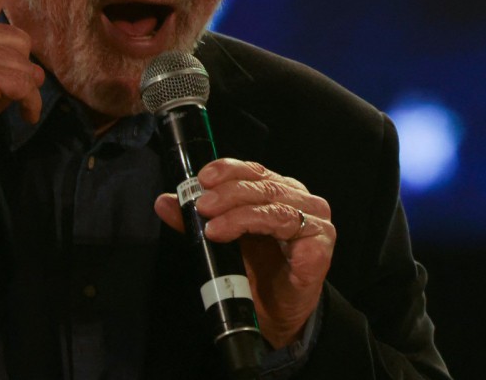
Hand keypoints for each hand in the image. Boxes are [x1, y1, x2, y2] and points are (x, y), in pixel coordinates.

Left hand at [153, 158, 333, 347]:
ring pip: (275, 208)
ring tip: (213, 229)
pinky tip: (255, 242)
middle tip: (201, 206)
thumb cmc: (256, 272)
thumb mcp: (221, 242)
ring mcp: (314, 224)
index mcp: (276, 191)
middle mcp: (299, 201)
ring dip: (241, 216)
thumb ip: (195, 221)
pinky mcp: (320, 249)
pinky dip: (271, 235)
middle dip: (228, 194)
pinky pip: (297, 236)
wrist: (278, 314)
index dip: (227, 169)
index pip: (253, 170)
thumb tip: (164, 202)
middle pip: (263, 187)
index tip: (201, 179)